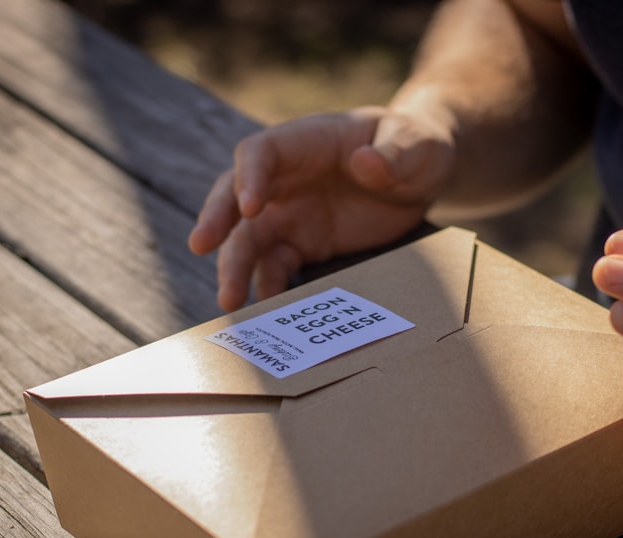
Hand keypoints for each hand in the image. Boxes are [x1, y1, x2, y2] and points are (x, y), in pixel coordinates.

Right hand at [189, 106, 454, 311]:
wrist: (420, 175)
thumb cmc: (414, 145)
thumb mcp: (416, 143)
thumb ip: (394, 153)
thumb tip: (367, 164)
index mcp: (305, 142)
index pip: (261, 152)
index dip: (250, 176)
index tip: (249, 207)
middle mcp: (286, 178)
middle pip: (236, 196)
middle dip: (218, 220)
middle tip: (201, 246)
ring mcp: (290, 213)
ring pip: (249, 239)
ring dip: (234, 266)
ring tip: (228, 299)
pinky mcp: (303, 244)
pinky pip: (277, 266)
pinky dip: (269, 287)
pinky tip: (267, 311)